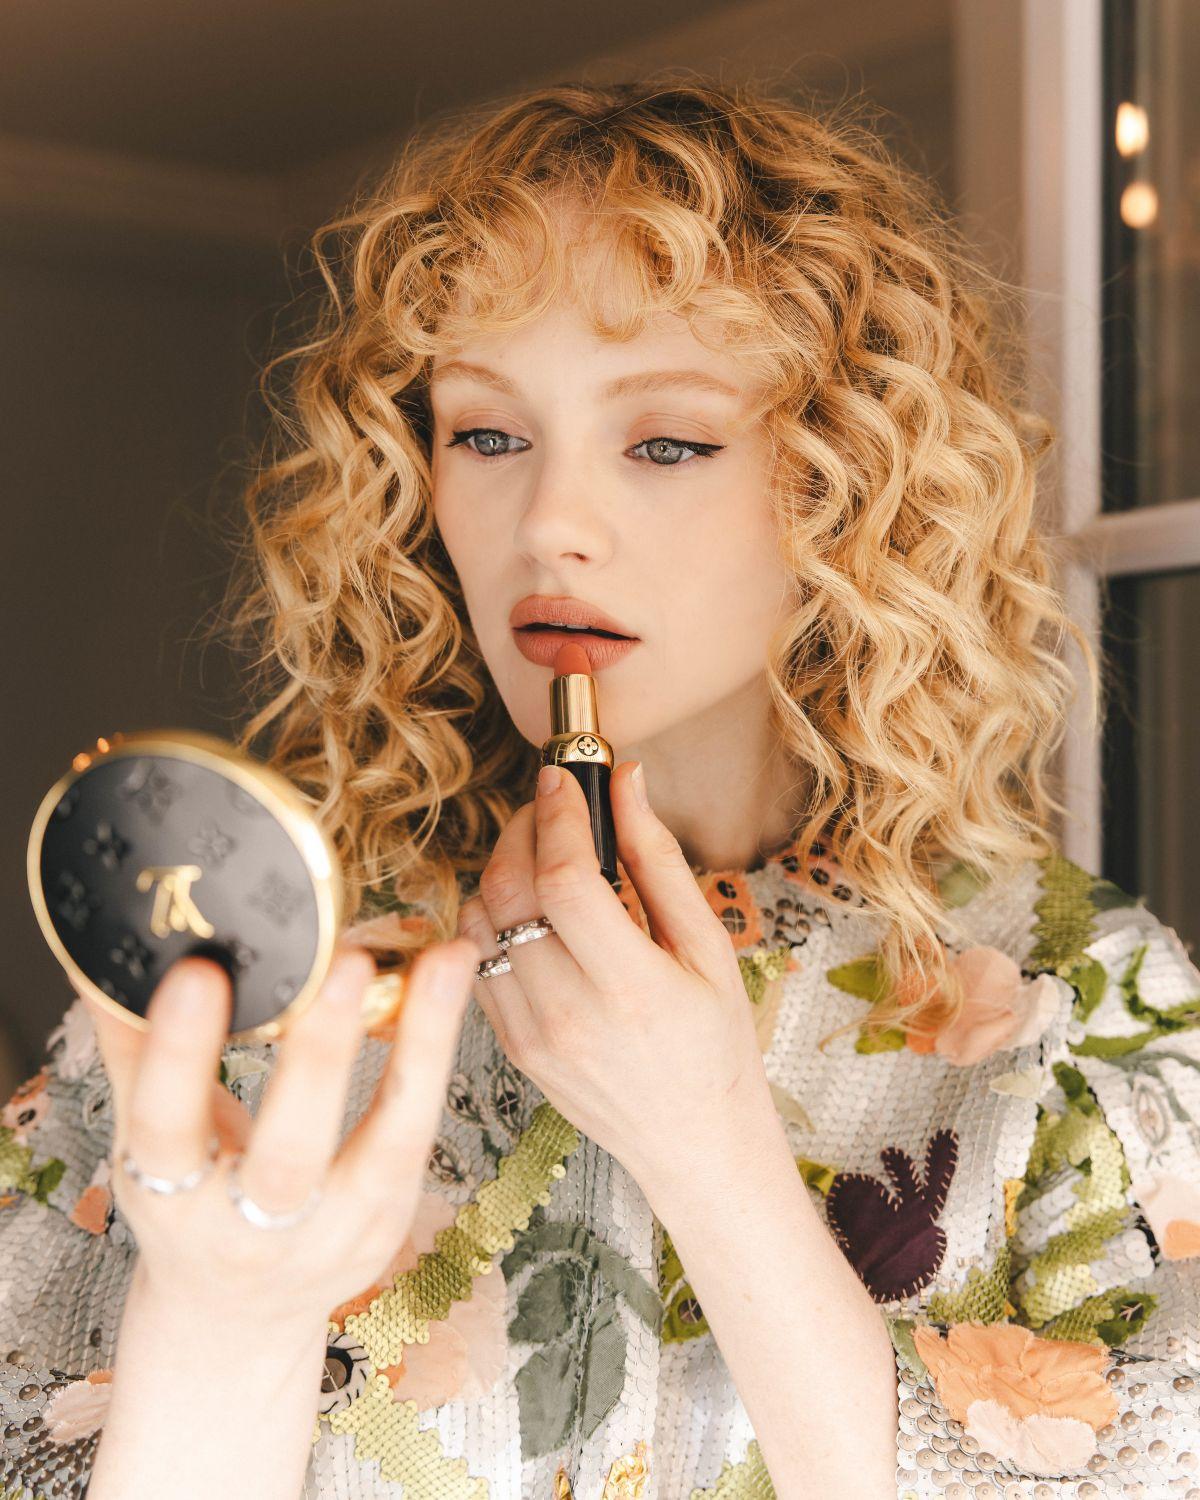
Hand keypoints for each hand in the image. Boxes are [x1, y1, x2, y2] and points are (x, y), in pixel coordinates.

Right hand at [77, 935, 480, 1332]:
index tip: (200, 973)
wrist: (236, 1322)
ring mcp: (332, 1234)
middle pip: (289, 1153)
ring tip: (443, 962)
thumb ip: (136, 1050)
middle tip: (348, 964)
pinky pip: (421, 1132)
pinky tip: (454, 983)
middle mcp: (251, 1230)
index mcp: (170, 1198)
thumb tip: (103, 957)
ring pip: (385, 1144)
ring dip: (420, 1047)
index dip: (180, 1054)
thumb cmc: (191, 1205)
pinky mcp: (389, 1221)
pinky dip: (440, 1055)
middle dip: (320, 1057)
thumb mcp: (147, 1143)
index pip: (167, 1126)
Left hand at [456, 762, 776, 1195]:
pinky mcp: (510, 1048)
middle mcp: (569, 1014)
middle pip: (509, 894)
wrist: (696, 1142)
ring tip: (540, 855)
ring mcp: (530, 1036)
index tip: (563, 777)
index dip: (557, 815)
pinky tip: (530, 910)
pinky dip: (490, 921)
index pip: (566, 880)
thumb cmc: (716, 1043)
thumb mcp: (709, 948)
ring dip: (499, 873)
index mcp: (631, 987)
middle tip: (548, 806)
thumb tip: (627, 783)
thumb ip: (660, 862)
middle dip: (521, 830)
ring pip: (478, 924)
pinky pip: (477, 963)